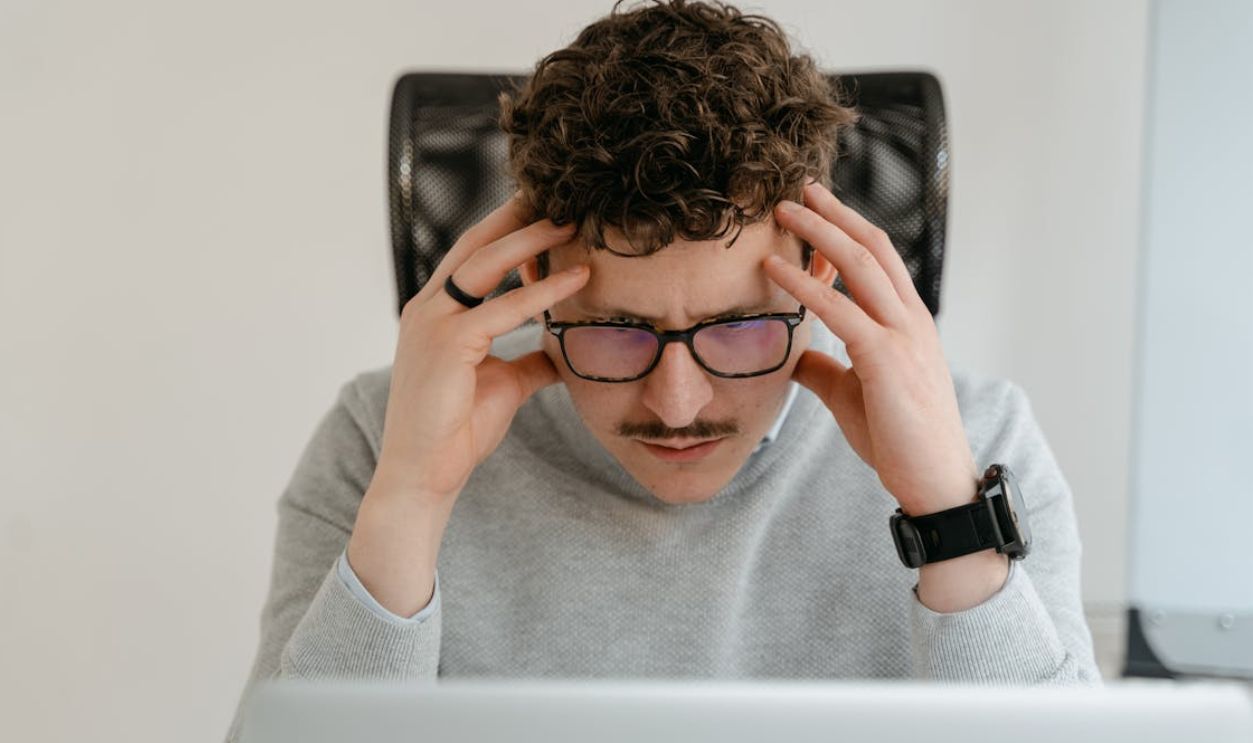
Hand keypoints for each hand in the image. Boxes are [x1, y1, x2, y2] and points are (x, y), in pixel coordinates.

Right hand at [375, 194, 588, 505]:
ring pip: (487, 264)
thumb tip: (563, 350)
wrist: (424, 475)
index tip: (544, 206)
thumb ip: (529, 359)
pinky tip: (578, 277)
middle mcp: (428, 308)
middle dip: (517, 215)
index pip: (472, 254)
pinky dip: (543, 290)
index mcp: (435, 312)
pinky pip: (504, 307)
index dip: (507, 227)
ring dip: (533, 239)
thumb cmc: (457, 430)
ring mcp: (433, 323)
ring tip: (573, 221)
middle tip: (559, 193)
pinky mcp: (449, 345)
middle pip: (476, 244)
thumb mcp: (503, 383)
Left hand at [764, 181, 978, 516]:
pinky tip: (776, 270)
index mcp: (908, 323)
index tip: (816, 206)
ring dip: (819, 232)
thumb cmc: (899, 439)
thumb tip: (794, 358)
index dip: (847, 228)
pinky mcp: (886, 360)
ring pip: (860, 265)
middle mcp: (910, 319)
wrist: (935, 481)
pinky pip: (840, 311)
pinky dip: (805, 285)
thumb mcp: (853, 394)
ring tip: (784, 212)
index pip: (879, 259)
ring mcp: (903, 336)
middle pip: (871, 247)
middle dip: (833, 214)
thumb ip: (826, 369)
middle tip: (799, 188)